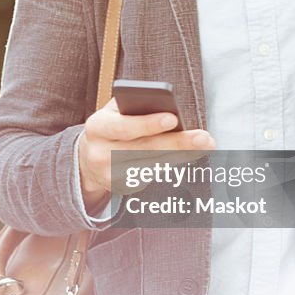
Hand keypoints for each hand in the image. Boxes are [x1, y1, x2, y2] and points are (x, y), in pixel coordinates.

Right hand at [78, 98, 214, 211]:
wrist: (89, 157)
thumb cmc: (112, 125)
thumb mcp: (115, 112)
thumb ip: (135, 107)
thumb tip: (169, 109)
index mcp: (97, 126)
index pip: (124, 126)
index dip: (148, 124)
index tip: (173, 118)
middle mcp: (100, 153)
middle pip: (144, 149)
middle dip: (177, 143)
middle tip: (204, 138)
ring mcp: (110, 175)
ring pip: (153, 165)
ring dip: (182, 155)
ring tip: (205, 145)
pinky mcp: (122, 187)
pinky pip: (153, 175)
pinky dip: (173, 164)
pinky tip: (190, 155)